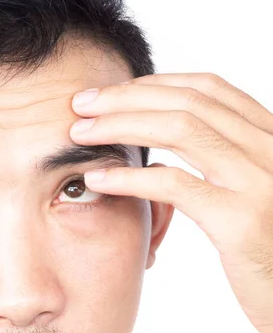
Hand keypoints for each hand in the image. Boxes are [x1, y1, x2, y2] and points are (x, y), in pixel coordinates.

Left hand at [70, 73, 272, 332]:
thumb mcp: (254, 189)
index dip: (153, 84)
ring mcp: (260, 181)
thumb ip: (224, 159)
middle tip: (80, 104)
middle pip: (186, 102)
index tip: (111, 92)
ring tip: (79, 134)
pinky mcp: (242, 221)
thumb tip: (166, 137)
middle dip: (125, 98)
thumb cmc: (270, 248)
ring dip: (119, 126)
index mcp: (272, 136)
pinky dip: (128, 176)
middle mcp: (270, 148)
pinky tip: (96, 178)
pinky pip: (174, 184)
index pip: (208, 88)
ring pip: (178, 130)